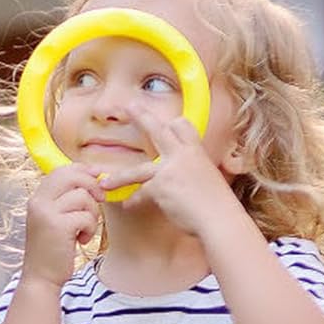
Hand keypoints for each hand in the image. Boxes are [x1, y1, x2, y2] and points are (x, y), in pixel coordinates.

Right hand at [23, 163, 104, 287]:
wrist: (41, 278)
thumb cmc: (52, 250)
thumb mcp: (53, 219)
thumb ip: (65, 199)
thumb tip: (93, 176)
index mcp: (37, 199)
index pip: (60, 171)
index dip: (82, 170)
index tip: (96, 178)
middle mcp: (38, 203)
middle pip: (72, 176)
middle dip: (92, 186)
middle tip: (100, 200)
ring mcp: (47, 214)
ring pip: (83, 197)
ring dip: (92, 213)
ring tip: (85, 229)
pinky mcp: (58, 226)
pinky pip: (86, 216)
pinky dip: (90, 228)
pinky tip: (82, 240)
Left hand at [97, 107, 235, 234]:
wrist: (219, 217)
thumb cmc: (218, 205)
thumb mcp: (209, 181)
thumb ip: (194, 175)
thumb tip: (189, 183)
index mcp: (196, 151)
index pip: (183, 126)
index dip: (173, 124)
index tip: (167, 122)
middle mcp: (183, 155)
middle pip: (159, 131)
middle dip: (142, 117)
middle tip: (130, 105)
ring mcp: (171, 169)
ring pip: (137, 170)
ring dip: (118, 177)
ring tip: (103, 180)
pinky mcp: (161, 186)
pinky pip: (140, 193)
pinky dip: (134, 201)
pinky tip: (127, 206)